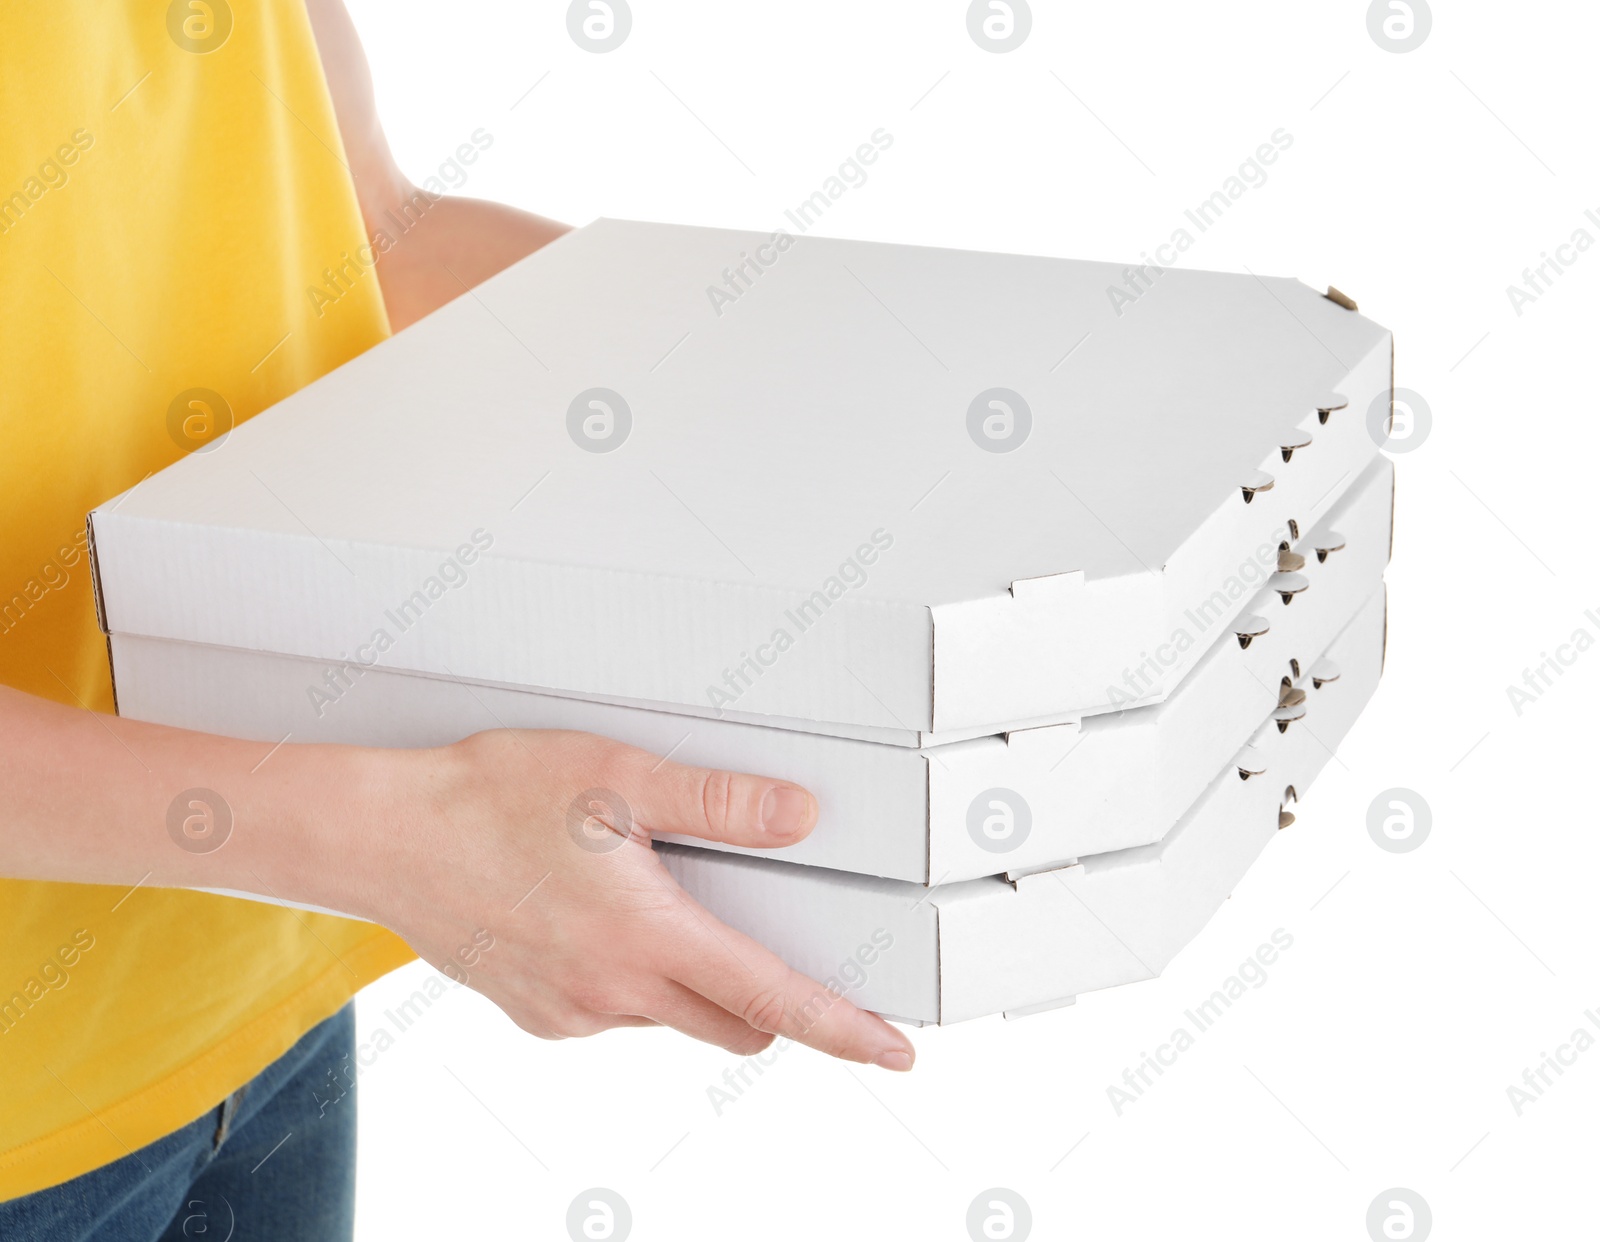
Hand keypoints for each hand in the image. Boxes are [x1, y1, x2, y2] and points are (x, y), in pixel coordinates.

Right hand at [345, 730, 916, 1069]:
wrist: (386, 838)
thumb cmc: (490, 799)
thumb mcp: (616, 777)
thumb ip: (716, 801)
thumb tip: (795, 816)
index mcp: (648, 938)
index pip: (774, 1000)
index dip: (844, 1028)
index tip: (894, 1050)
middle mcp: (614, 991)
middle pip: (732, 1022)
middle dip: (766, 999)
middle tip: (765, 940)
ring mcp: (571, 1012)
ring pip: (669, 1015)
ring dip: (686, 979)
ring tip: (648, 899)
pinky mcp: (538, 1015)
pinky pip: (612, 1012)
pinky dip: (628, 979)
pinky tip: (593, 918)